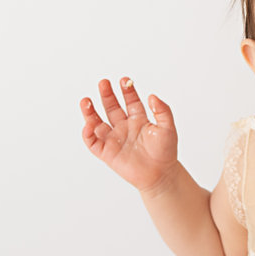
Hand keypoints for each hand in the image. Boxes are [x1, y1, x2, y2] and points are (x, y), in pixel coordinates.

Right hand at [80, 78, 180, 194]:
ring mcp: (114, 139)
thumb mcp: (168, 128)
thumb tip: (152, 96)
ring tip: (86, 101)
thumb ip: (162, 111)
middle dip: (107, 95)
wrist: (161, 175)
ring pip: (97, 122)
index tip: (125, 80)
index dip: (127, 90)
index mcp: (139, 120)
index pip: (131, 101)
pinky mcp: (107, 153)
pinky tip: (88, 125)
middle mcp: (124, 127)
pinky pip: (92, 142)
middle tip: (103, 83)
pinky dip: (87, 134)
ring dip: (90, 112)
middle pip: (112, 107)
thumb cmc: (166, 152)